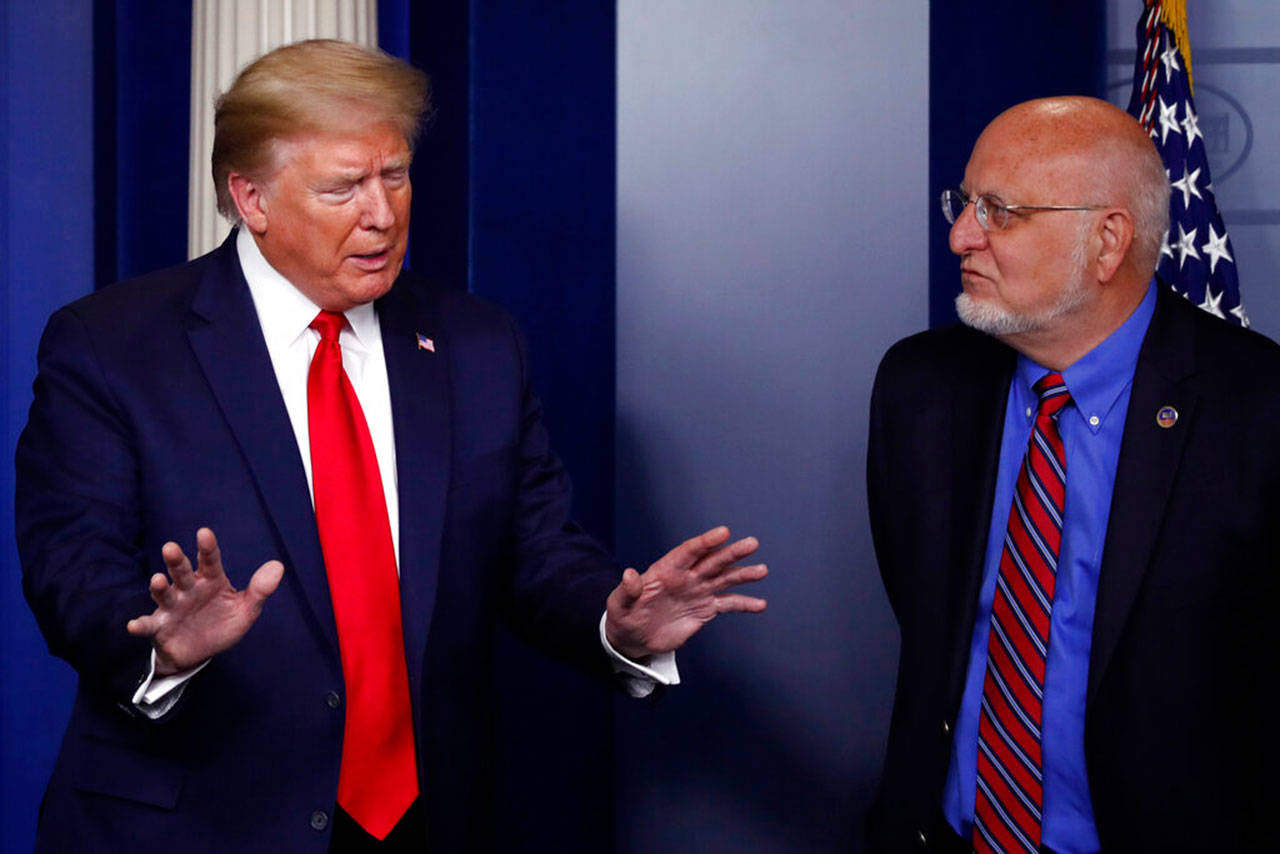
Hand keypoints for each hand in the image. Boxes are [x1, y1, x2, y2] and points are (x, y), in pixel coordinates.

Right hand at [126, 527, 283, 675]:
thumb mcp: (245, 610)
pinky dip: (140, 624)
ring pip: (164, 593)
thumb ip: (260, 589)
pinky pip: (148, 625)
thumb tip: (278, 566)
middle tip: (170, 547)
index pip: (210, 560)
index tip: (204, 533)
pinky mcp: (160, 627)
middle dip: (176, 561)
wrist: (199, 653)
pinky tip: (133, 625)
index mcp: (211, 581)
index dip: (207, 547)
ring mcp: (172, 607)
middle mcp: (189, 589)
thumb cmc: (221, 624)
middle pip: (182, 572)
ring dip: (159, 586)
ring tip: (157, 579)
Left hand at [605, 526, 766, 659]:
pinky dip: (744, 604)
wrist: (634, 637)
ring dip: (743, 575)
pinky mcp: (705, 609)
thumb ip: (627, 589)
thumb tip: (630, 573)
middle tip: (752, 543)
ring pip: (725, 579)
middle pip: (712, 561)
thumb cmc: (624, 615)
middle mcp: (687, 577)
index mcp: (666, 570)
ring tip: (762, 570)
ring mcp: (698, 591)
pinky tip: (760, 604)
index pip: (689, 552)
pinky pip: (728, 604)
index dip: (706, 542)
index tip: (724, 532)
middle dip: (732, 553)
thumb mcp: (620, 604)